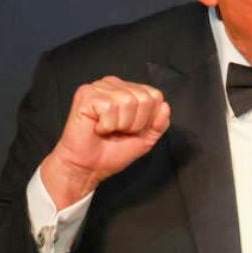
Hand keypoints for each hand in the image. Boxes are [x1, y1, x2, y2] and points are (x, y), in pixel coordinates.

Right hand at [40, 76, 170, 207]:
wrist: (89, 168)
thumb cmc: (112, 152)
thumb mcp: (145, 138)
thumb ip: (159, 123)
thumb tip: (165, 105)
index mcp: (128, 90)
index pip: (155, 95)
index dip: (148, 119)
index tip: (131, 130)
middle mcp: (114, 84)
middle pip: (144, 98)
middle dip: (135, 123)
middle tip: (118, 131)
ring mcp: (99, 87)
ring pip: (127, 101)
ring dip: (120, 124)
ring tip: (107, 130)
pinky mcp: (86, 95)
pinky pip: (109, 107)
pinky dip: (107, 125)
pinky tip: (97, 128)